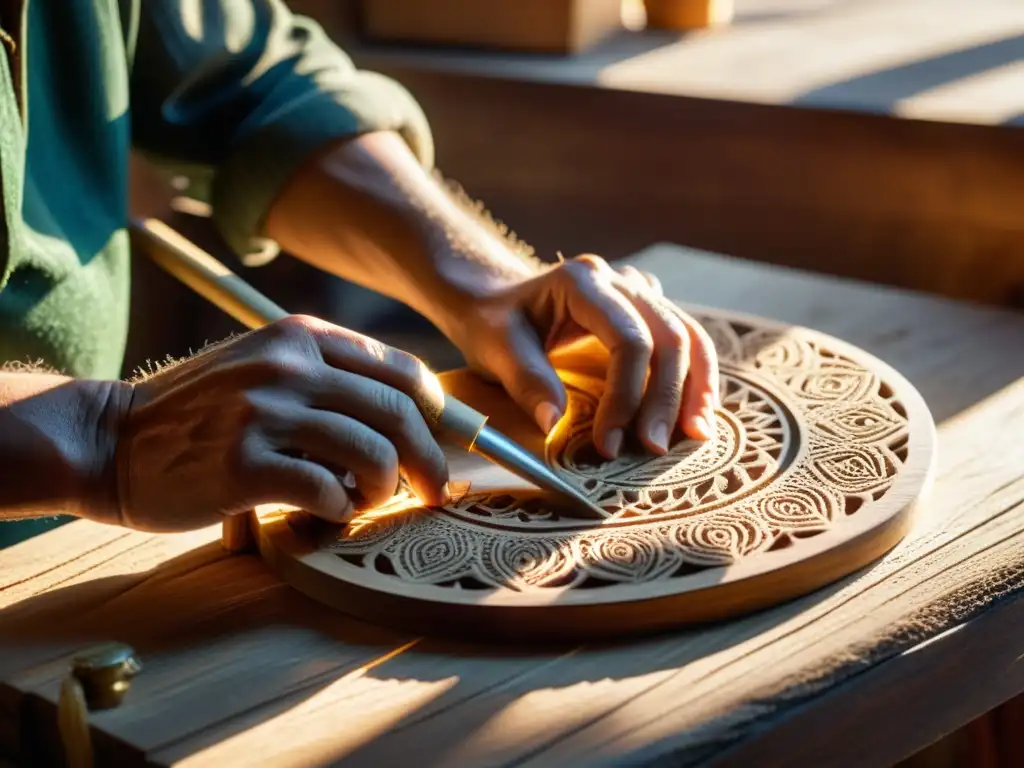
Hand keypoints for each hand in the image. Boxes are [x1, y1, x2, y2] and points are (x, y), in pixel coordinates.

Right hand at [104, 316, 449, 531]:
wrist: (110, 440)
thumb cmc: (200, 414)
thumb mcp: (265, 368)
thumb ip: (329, 380)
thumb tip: (411, 419)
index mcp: (302, 338)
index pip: (402, 372)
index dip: (436, 415)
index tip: (439, 449)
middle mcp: (289, 366)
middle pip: (399, 412)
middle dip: (431, 461)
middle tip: (435, 492)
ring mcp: (265, 413)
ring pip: (374, 453)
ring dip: (385, 489)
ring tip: (364, 501)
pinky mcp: (243, 465)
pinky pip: (328, 490)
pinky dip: (341, 509)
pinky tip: (325, 512)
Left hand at [447, 254, 719, 458]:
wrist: (495, 301)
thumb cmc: (493, 323)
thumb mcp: (495, 348)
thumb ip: (526, 381)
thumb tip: (554, 424)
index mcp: (582, 281)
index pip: (627, 338)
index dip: (625, 394)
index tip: (608, 443)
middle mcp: (620, 281)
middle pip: (668, 336)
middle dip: (666, 397)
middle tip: (654, 448)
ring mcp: (639, 294)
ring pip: (688, 336)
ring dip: (696, 388)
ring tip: (697, 435)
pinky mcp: (648, 315)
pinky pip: (686, 343)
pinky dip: (694, 379)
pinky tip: (696, 415)